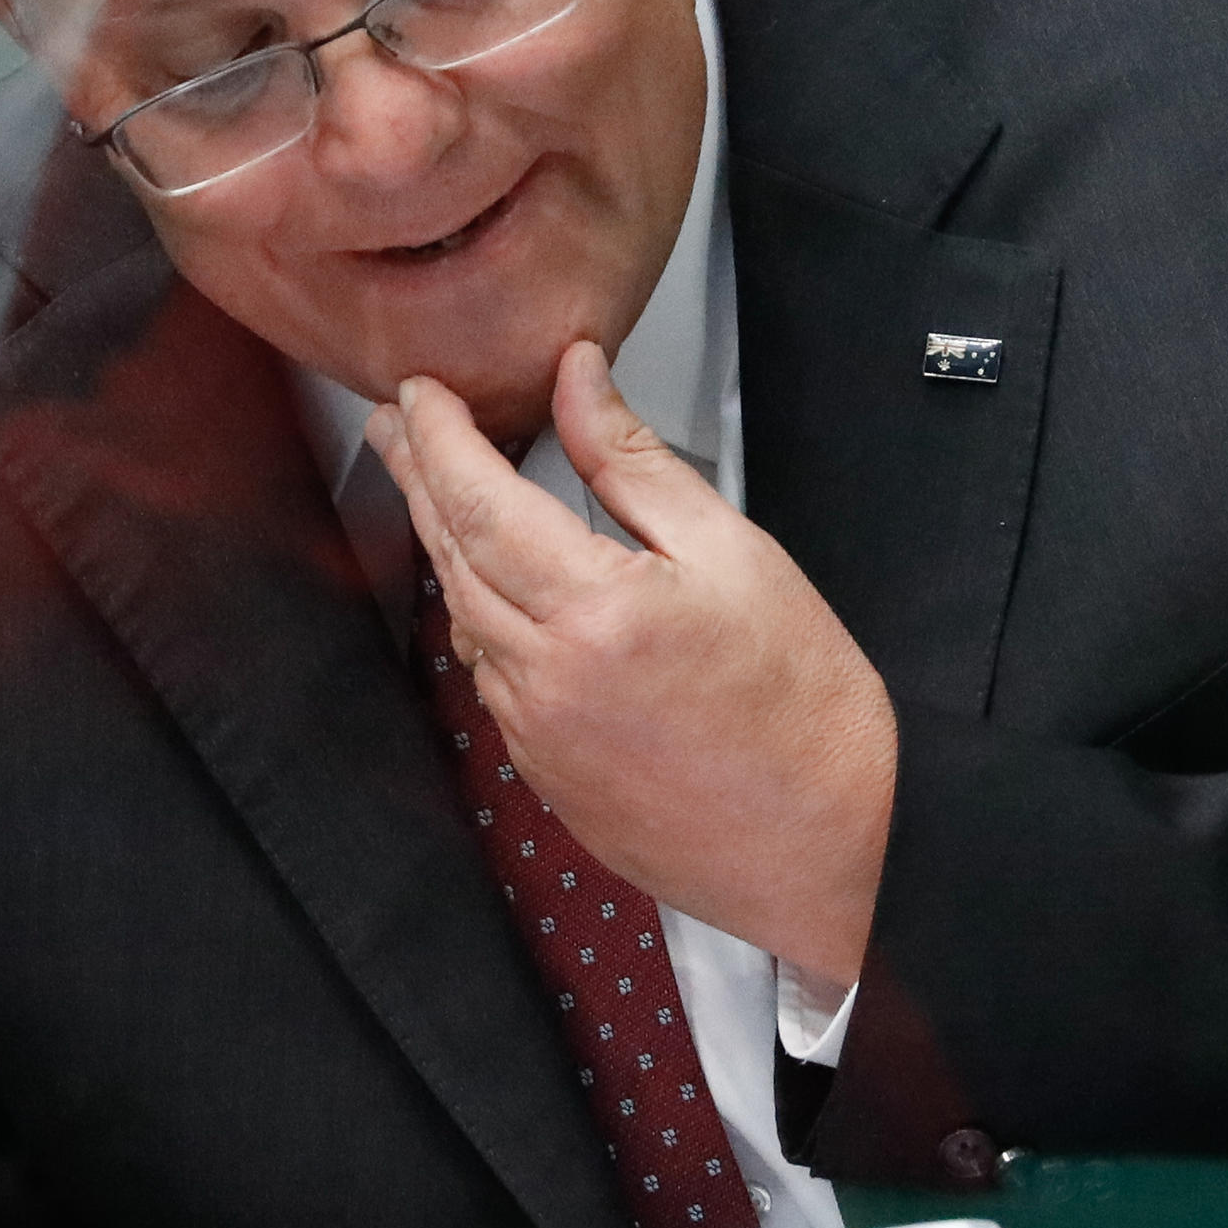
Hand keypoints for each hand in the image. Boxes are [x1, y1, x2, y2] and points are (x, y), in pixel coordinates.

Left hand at [370, 341, 900, 992]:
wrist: (827, 845)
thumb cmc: (804, 710)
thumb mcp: (733, 551)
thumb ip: (636, 460)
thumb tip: (579, 382)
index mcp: (594, 613)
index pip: (478, 501)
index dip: (439, 437)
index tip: (422, 394)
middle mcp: (546, 678)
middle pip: (451, 554)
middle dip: (420, 477)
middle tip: (401, 423)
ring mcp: (536, 732)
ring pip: (462, 616)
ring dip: (445, 545)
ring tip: (438, 489)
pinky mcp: (542, 770)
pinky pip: (489, 675)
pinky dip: (480, 615)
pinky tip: (492, 587)